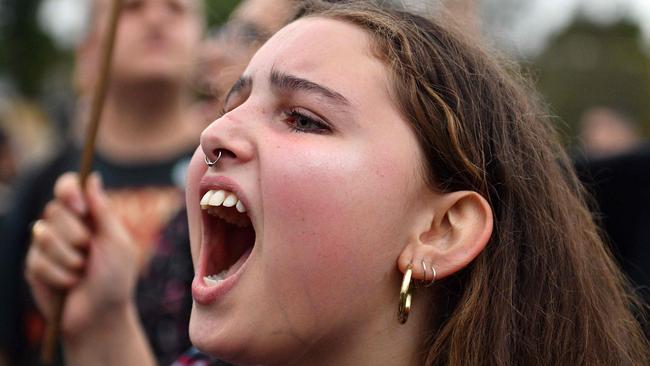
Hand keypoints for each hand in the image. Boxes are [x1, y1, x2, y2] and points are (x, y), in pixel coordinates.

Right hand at [25, 172, 138, 337]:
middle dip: (74, 234)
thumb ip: (102, 210)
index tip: (79, 207)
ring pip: (42, 234)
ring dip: (68, 257)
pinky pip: (37, 260)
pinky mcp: (34, 265)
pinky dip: (58, 274)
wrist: (99, 315)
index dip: (68, 190)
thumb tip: (92, 177)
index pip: (68, 187)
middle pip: (54, 209)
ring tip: (81, 271)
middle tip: (88, 251)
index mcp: (88, 216)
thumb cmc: (115, 278)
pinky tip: (69, 284)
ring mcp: (47, 245)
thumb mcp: (116, 242)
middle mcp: (66, 226)